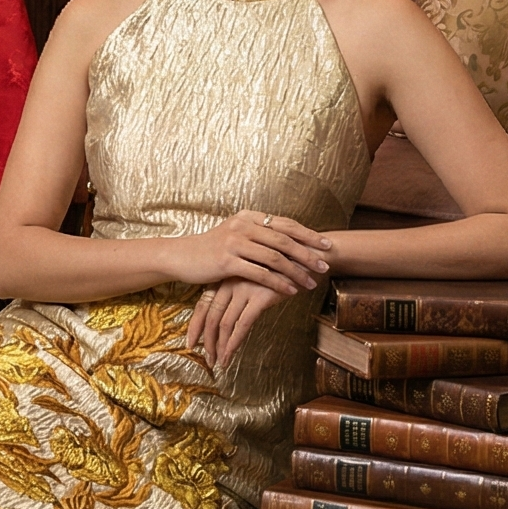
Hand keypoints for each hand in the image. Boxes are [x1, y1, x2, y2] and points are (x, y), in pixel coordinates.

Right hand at [169, 210, 333, 293]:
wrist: (181, 256)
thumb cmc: (211, 247)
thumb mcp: (234, 233)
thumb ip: (258, 233)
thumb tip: (288, 239)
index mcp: (247, 217)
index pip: (285, 224)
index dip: (308, 234)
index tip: (326, 244)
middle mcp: (242, 226)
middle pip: (283, 240)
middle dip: (308, 254)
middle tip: (324, 265)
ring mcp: (233, 243)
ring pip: (274, 259)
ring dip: (296, 272)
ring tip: (310, 283)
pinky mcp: (227, 262)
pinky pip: (259, 274)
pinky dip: (278, 283)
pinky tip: (289, 291)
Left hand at [188, 279, 285, 370]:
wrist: (300, 258)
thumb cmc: (276, 271)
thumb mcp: (250, 279)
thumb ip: (237, 294)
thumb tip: (226, 318)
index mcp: (224, 278)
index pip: (203, 304)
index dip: (195, 325)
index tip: (191, 343)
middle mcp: (230, 283)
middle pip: (211, 316)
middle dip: (207, 341)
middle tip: (207, 359)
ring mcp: (244, 289)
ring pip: (224, 323)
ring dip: (221, 346)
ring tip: (220, 362)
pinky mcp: (260, 296)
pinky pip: (243, 324)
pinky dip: (235, 341)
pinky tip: (231, 353)